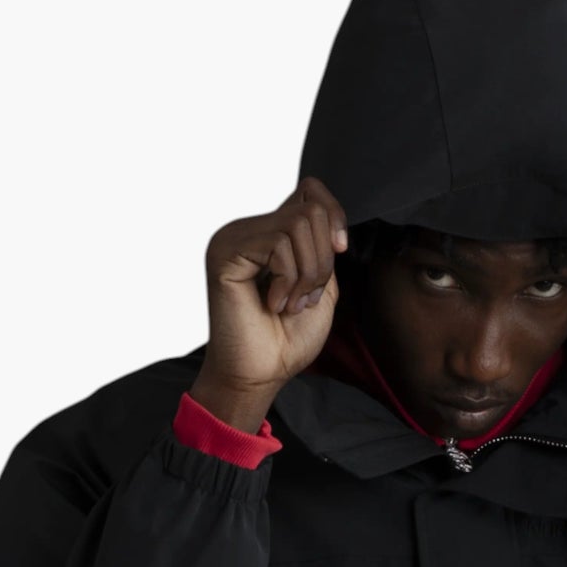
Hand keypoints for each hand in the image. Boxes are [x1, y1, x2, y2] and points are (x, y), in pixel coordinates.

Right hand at [191, 177, 349, 424]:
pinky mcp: (226, 252)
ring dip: (308, 274)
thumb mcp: (321, 288)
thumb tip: (328, 217)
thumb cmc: (286, 341)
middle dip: (323, 260)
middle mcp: (249, 229)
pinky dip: (288, 281)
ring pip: (297, 224)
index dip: (335, 214)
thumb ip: (324, 250)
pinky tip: (273, 305)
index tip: (340, 250)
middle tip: (307, 298)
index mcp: (270, 234)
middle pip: (310, 209)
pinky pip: (277, 245)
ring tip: (291, 305)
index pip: (310, 190)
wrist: (259, 376)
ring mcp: (234, 237)